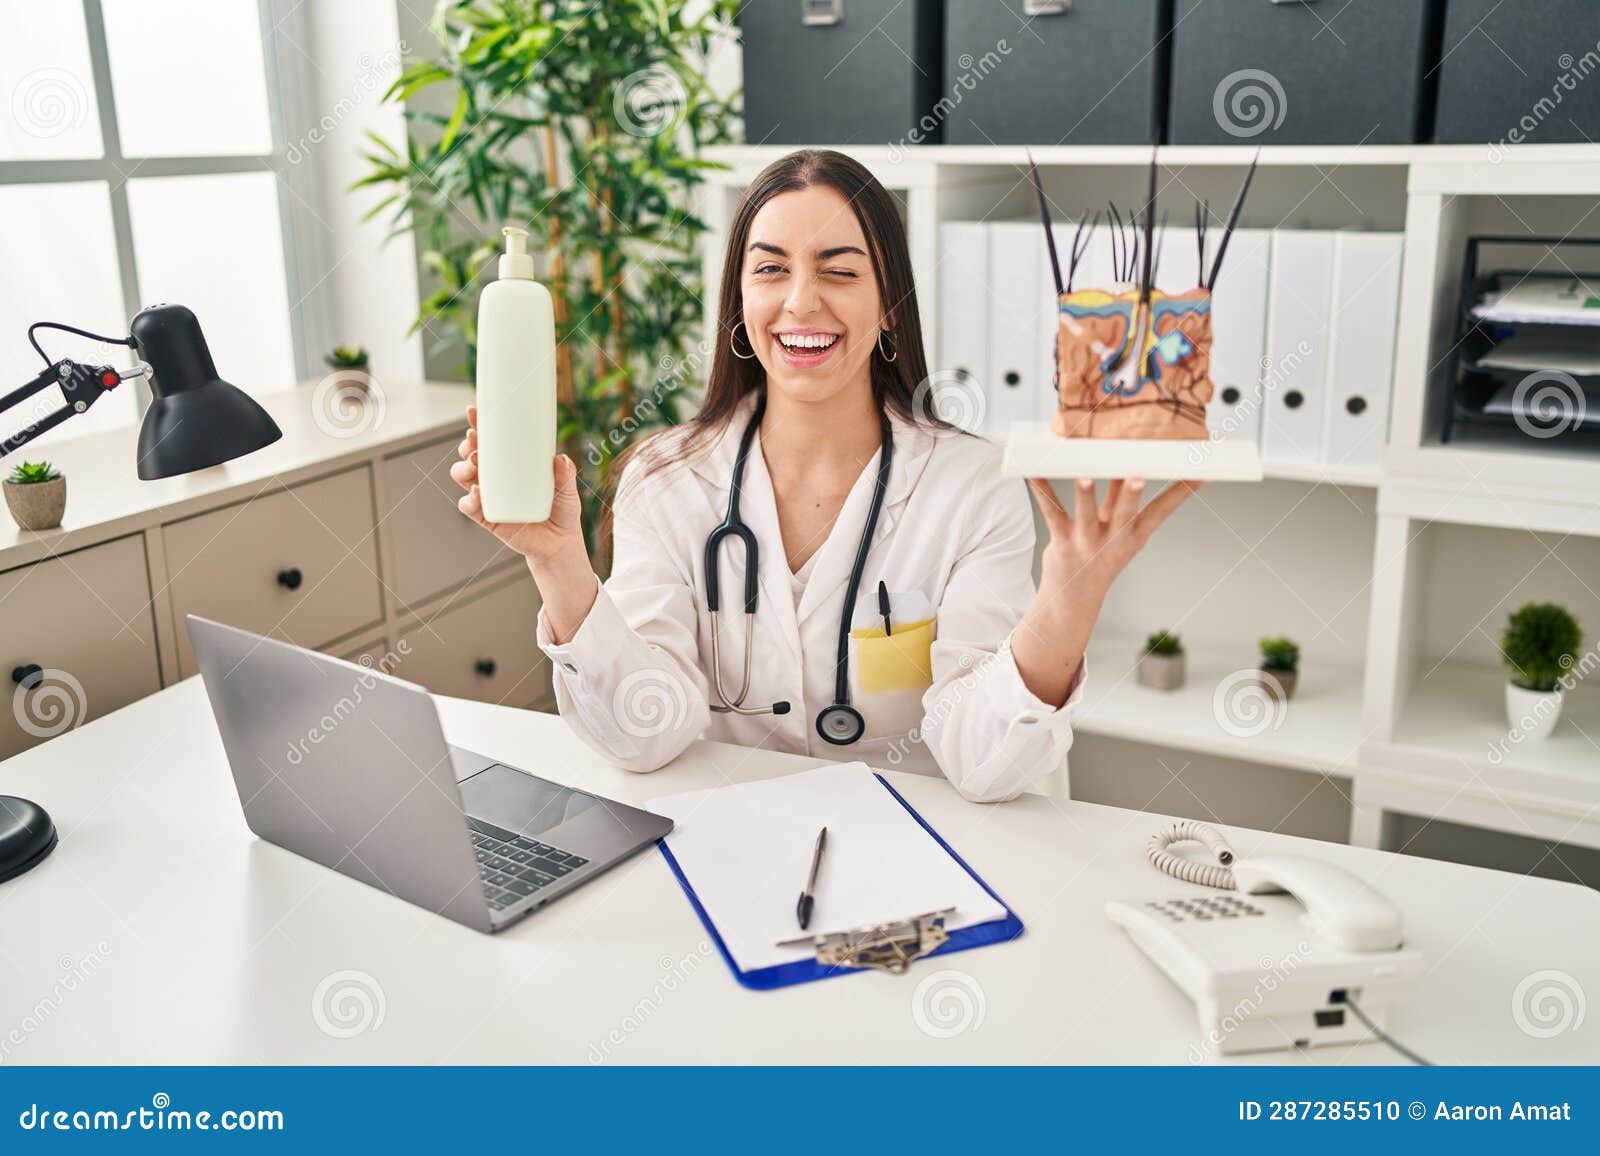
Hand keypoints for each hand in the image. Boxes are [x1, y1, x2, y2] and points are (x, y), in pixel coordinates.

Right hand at [451, 405, 585, 567]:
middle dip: (468, 446)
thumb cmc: (562, 510)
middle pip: (471, 455)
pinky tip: (476, 493)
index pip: (491, 441)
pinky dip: (468, 500)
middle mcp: (495, 479)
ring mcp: (489, 497)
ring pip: (463, 476)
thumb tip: (559, 459)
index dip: (479, 425)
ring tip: (476, 464)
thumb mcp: (568, 489)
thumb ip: (566, 474)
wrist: (560, 544)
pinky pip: (469, 507)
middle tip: (476, 442)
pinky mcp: (487, 518)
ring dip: (463, 468)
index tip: (474, 412)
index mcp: (511, 464)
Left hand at [1026, 476, 1202, 611]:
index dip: (1182, 492)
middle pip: (1125, 513)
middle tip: (1138, 476)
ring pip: (1086, 514)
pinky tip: (1035, 472)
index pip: (1162, 510)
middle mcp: (1113, 539)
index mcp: (1134, 535)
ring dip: (1085, 494)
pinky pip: (1051, 513)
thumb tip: (1127, 461)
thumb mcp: (1118, 530)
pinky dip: (1042, 492)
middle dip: (1131, 494)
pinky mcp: (1062, 541)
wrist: (1073, 599)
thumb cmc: (1099, 557)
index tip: (1201, 471)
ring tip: (1084, 477)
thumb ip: (1120, 496)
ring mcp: (1087, 541)